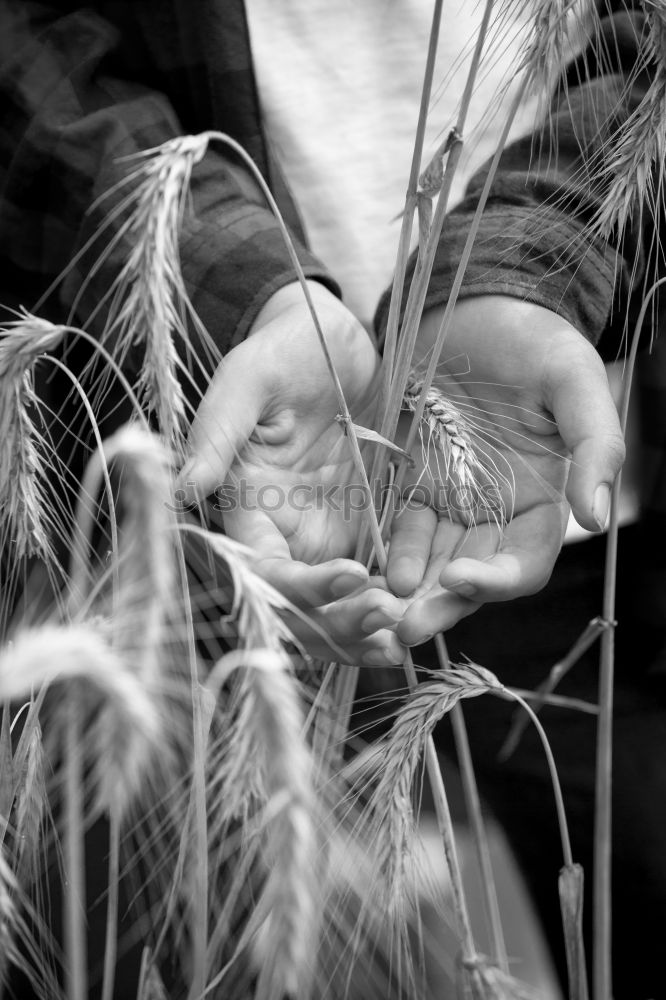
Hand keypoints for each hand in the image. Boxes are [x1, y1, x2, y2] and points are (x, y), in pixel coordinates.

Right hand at [180, 280, 406, 664]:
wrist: (335, 341)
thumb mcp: (246, 379)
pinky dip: (396, 601)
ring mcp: (327, 535)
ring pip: (339, 606)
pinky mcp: (365, 527)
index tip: (353, 575)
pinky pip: (378, 579)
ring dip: (367, 629)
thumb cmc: (282, 351)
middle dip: (340, 624)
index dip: (304, 587)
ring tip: (406, 634)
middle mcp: (284, 533)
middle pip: (302, 606)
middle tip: (388, 619)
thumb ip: (218, 433)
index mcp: (248, 507)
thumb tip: (184, 489)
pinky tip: (423, 613)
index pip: (265, 569)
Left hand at [386, 295, 624, 643]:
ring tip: (381, 612)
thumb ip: (594, 446)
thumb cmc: (530, 337)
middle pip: (474, 576)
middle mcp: (499, 513)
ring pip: (434, 565)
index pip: (525, 561)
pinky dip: (391, 555)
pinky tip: (373, 572)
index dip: (498, 579)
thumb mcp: (572, 378)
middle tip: (406, 627)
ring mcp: (454, 503)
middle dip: (443, 604)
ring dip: (411, 593)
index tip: (461, 578)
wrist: (471, 307)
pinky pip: (401, 532)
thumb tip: (597, 521)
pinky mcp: (413, 486)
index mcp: (545, 500)